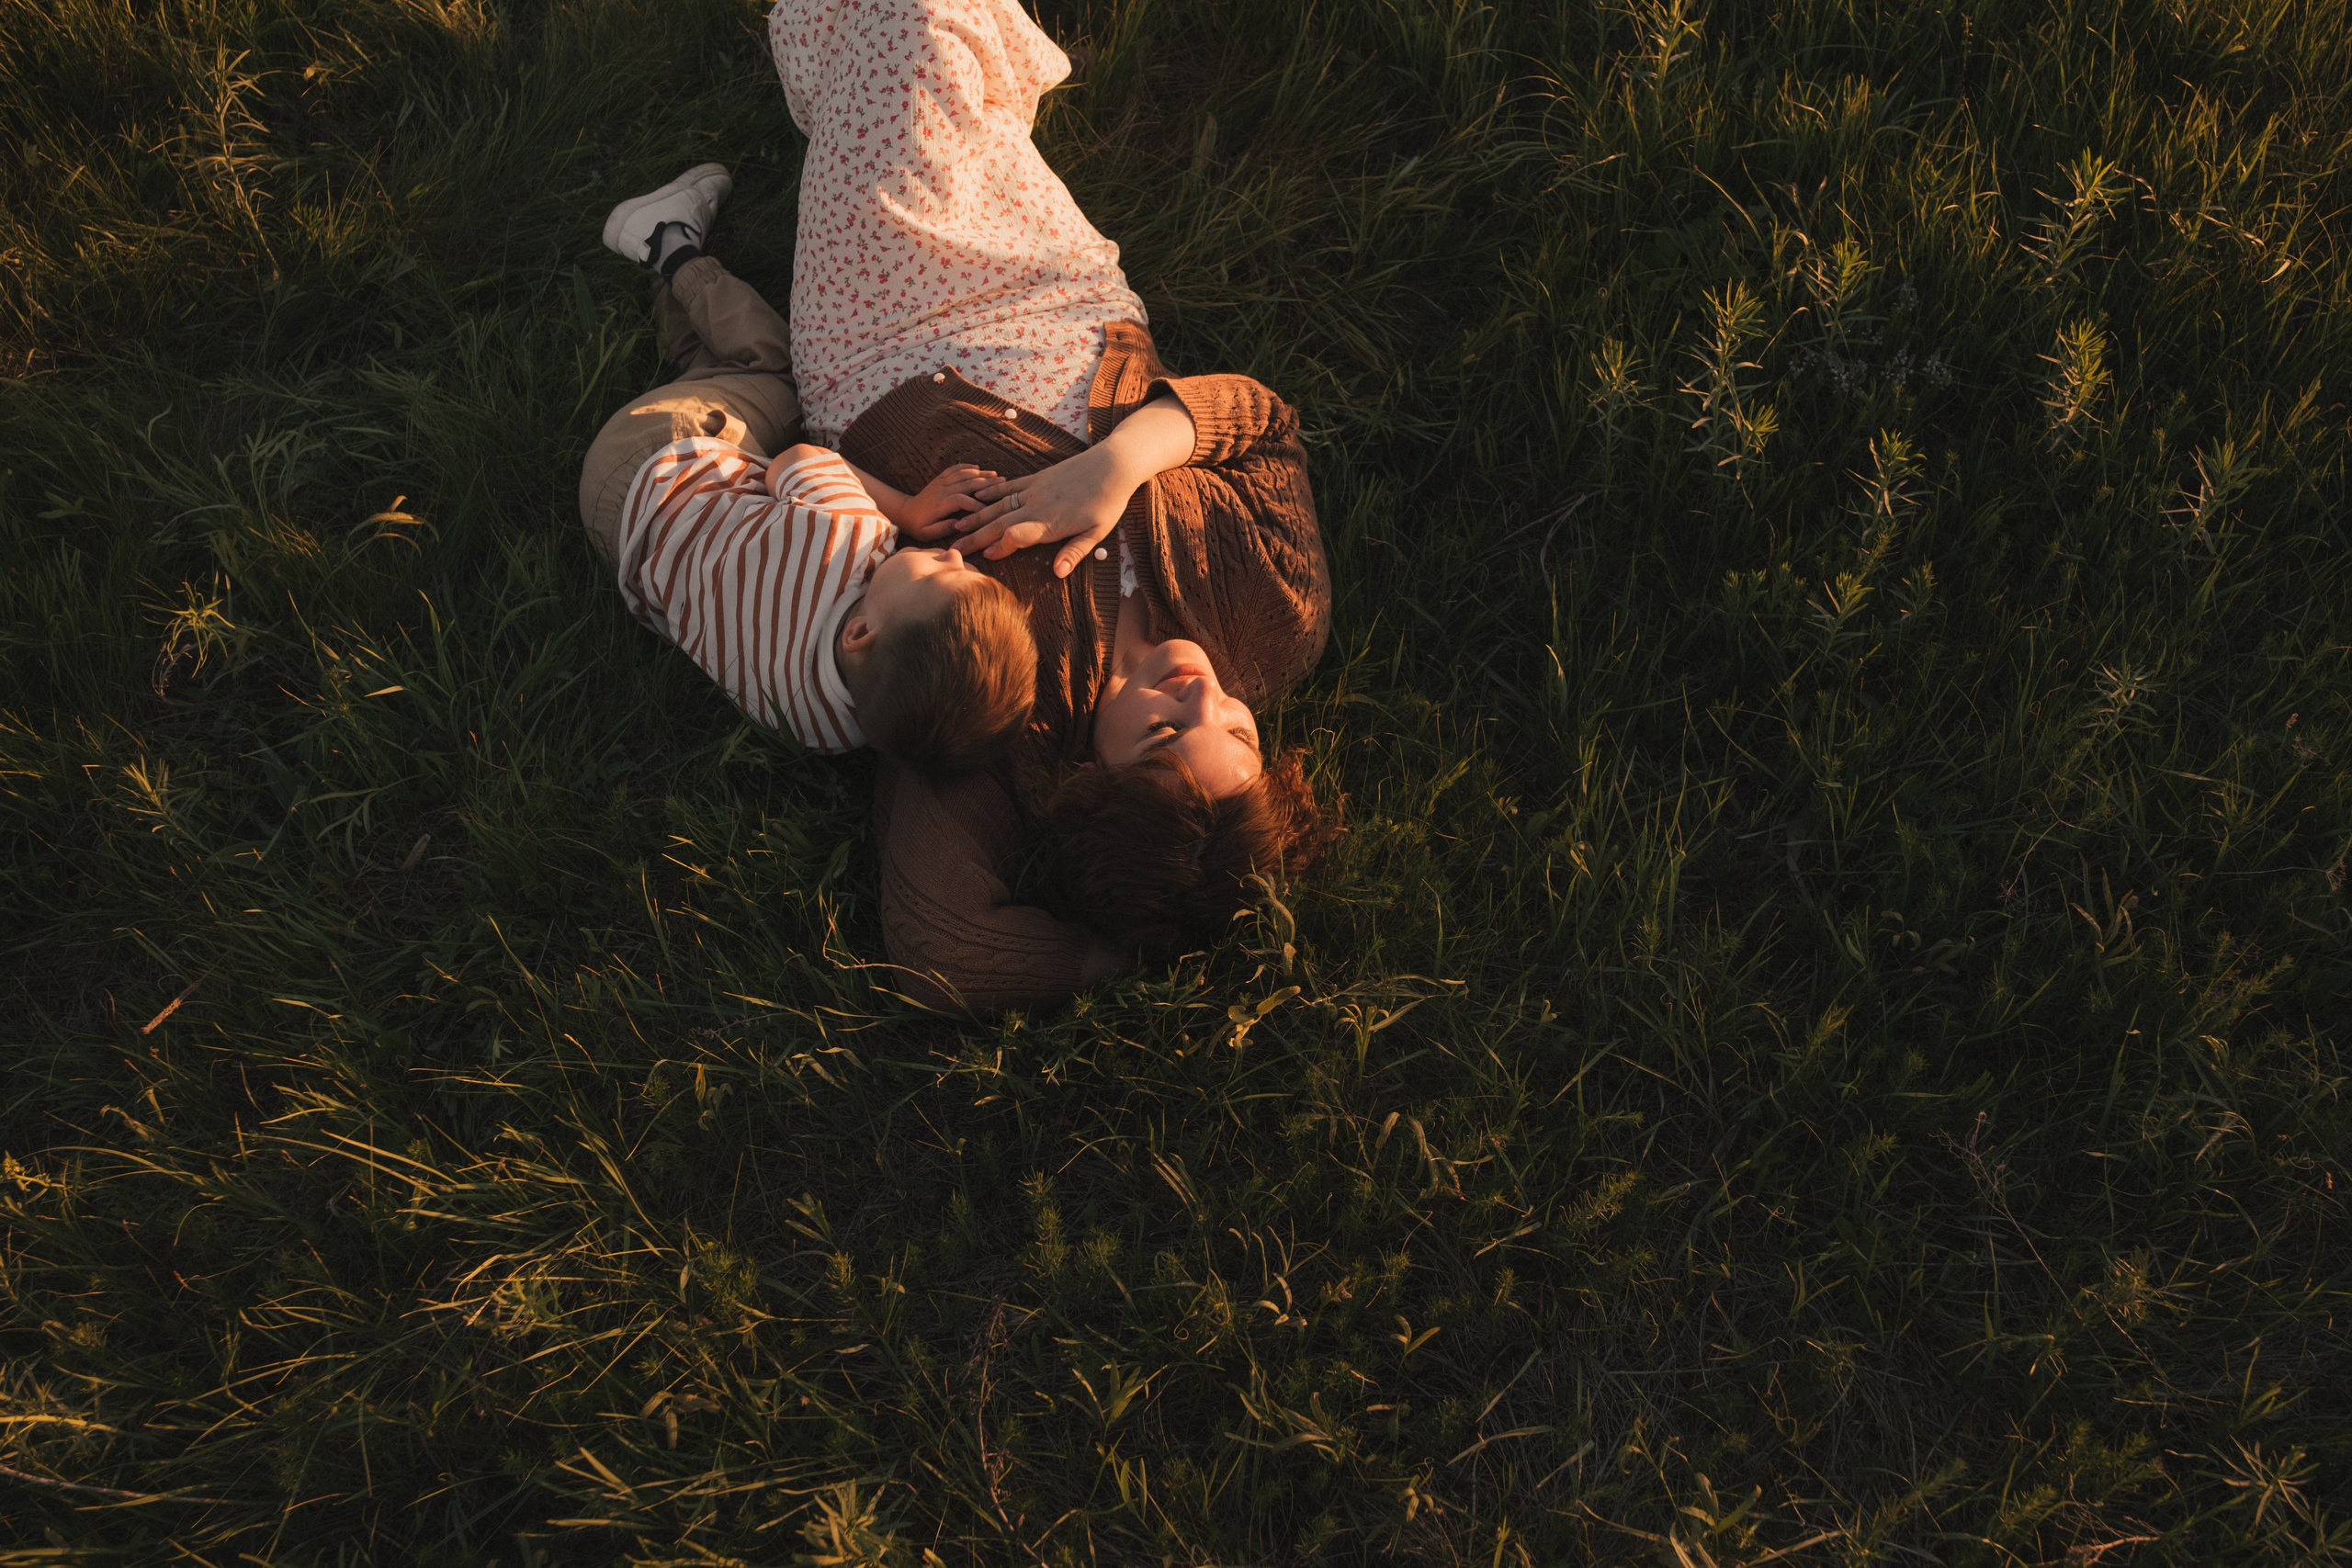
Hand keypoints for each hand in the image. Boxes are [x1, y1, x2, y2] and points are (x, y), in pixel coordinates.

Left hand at [897, 463, 1001, 540]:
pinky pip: (954, 469)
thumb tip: (959, 524)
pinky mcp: (940, 479)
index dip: (976, 504)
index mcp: (939, 504)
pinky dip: (965, 466)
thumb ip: (943, 528)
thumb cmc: (918, 526)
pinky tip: (977, 467)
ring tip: (995, 475)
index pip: (961, 500)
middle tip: (1002, 483)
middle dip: (985, 483)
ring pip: (962, 474)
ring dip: (980, 473)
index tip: (989, 509)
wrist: (905, 512)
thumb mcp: (927, 534)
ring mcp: (940, 482)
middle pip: (966, 483)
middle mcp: (941, 490)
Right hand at [952, 446, 1132, 577]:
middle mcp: (1037, 505)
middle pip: (1000, 523)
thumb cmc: (1108, 501)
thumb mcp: (1097, 532)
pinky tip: (976, 497)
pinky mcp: (1037, 477)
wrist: (1113, 464)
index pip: (1017, 536)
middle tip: (955, 548)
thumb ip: (1074, 553)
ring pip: (999, 505)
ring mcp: (1035, 489)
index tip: (985, 557)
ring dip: (977, 516)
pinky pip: (1009, 486)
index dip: (1000, 547)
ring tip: (957, 526)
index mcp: (1051, 522)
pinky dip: (991, 492)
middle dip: (976, 536)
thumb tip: (1058, 573)